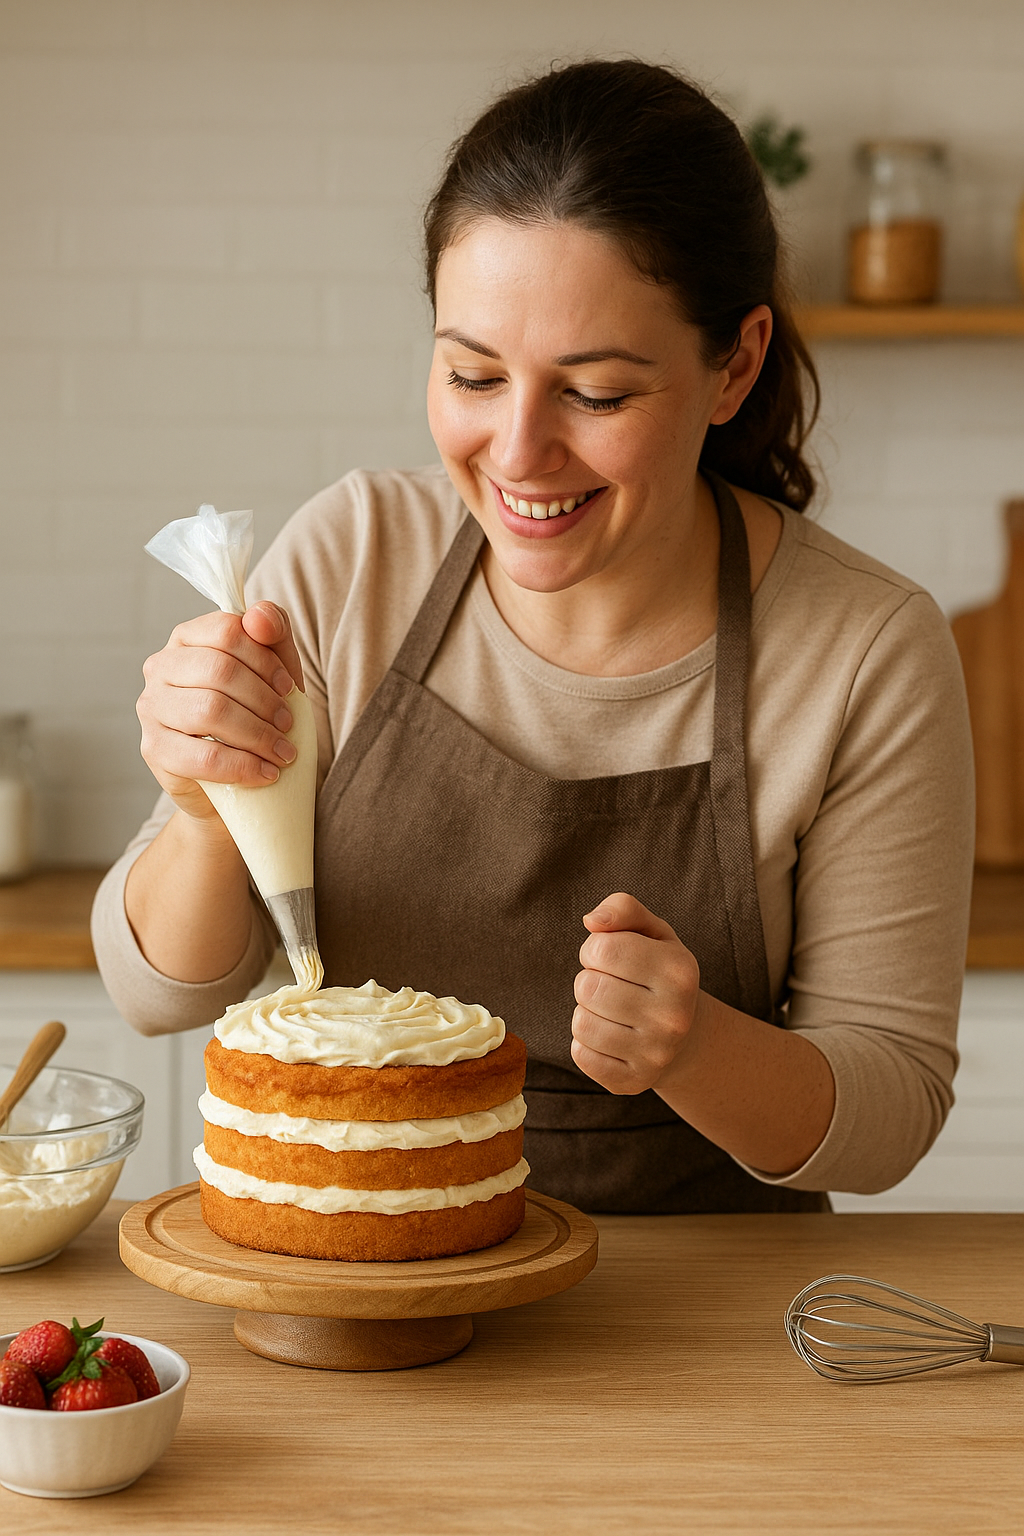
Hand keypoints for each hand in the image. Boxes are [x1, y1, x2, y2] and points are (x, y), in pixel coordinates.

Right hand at [136, 602, 304, 821]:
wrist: (231, 781)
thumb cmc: (253, 715)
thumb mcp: (273, 671)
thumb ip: (273, 633)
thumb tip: (258, 616)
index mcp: (188, 637)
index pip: (226, 630)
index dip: (265, 660)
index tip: (288, 688)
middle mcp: (161, 666)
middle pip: (219, 670)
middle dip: (264, 700)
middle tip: (288, 725)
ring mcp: (151, 707)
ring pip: (210, 711)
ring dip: (258, 734)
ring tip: (283, 752)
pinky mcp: (154, 749)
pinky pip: (203, 756)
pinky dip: (243, 766)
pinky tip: (266, 773)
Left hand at [571, 892, 701, 1094]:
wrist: (685, 1036)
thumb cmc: (658, 972)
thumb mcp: (651, 932)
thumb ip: (623, 909)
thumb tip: (592, 920)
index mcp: (679, 971)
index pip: (601, 949)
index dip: (595, 949)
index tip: (610, 957)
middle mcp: (673, 1016)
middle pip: (588, 987)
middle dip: (589, 980)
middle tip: (610, 985)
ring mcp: (655, 1054)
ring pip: (581, 1023)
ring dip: (586, 1011)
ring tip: (609, 1010)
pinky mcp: (633, 1081)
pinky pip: (581, 1055)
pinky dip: (585, 1042)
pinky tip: (609, 1036)